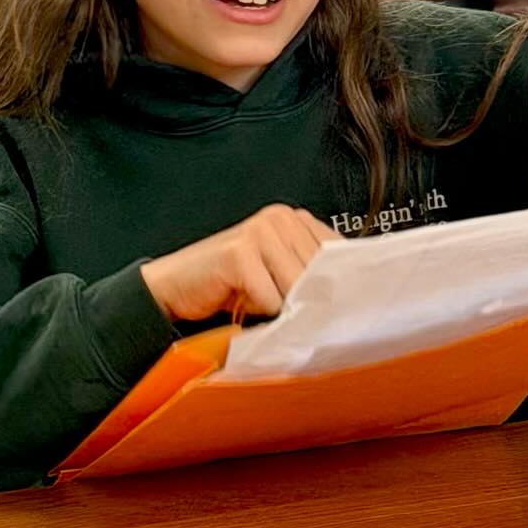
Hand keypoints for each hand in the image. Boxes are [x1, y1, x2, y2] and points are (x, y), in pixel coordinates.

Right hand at [141, 205, 334, 322]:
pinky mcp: (240, 251)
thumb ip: (310, 274)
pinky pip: (271, 299)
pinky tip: (238, 298)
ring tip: (256, 299)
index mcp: (295, 218)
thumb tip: (352, 298)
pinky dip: (257, 309)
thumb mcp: (279, 275)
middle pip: (319, 275)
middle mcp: (280, 217)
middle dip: (305, 299)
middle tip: (281, 305)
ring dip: (279, 306)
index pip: (339, 255)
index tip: (332, 304)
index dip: (336, 285)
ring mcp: (259, 230)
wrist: (175, 287)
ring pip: (298, 288)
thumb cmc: (230, 286)